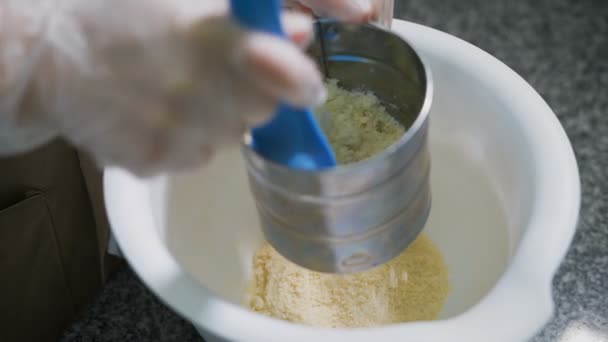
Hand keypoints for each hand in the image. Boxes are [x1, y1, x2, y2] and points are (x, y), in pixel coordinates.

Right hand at [9, 0, 374, 175]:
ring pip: (229, 137)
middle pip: (261, 110)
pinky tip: (160, 115)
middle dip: (252, 93)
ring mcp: (169, 133)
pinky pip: (196, 159)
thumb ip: (247, 17)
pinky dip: (189, 140)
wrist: (50, 58)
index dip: (297, 79)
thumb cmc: (119, 15)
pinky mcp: (151, 164)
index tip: (304, 84)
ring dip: (219, 117)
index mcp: (201, 34)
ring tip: (179, 91)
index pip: (280, 71)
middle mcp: (190, 90)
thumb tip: (302, 33)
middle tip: (217, 74)